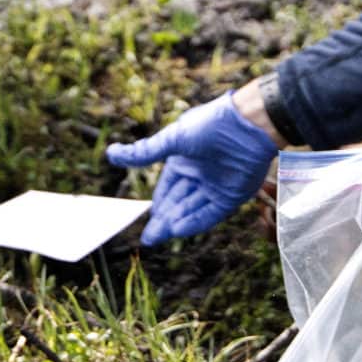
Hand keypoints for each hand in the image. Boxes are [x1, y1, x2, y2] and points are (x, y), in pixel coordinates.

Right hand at [107, 90, 278, 243]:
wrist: (250, 123)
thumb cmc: (210, 125)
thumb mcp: (172, 140)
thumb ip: (144, 153)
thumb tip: (111, 153)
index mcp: (184, 159)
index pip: (167, 188)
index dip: (157, 205)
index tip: (145, 220)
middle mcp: (199, 175)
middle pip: (178, 203)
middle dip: (163, 220)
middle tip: (148, 238)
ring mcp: (216, 186)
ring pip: (191, 210)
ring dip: (175, 223)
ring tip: (158, 236)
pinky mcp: (232, 196)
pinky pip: (210, 213)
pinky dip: (194, 222)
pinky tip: (177, 230)